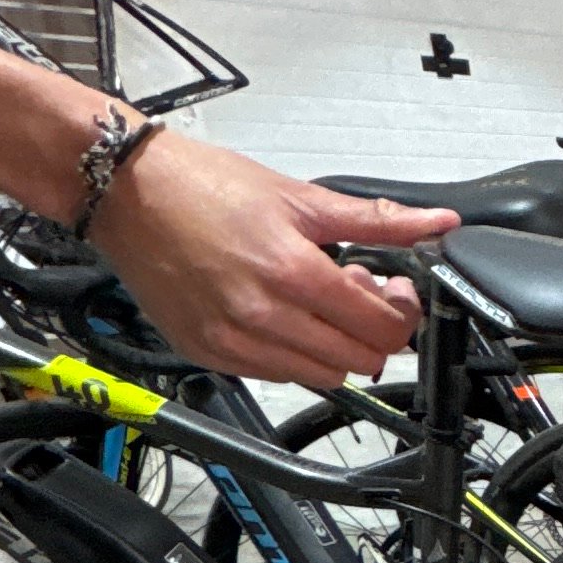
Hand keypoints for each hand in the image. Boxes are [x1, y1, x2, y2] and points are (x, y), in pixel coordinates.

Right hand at [0, 40, 454, 382]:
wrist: (126, 192)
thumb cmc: (201, 187)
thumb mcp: (301, 197)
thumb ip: (377, 221)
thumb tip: (436, 224)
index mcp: (292, 274)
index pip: (382, 327)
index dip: (400, 311)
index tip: (393, 289)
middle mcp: (262, 317)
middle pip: (359, 360)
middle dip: (372, 330)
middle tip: (357, 291)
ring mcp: (232, 342)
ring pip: (321, 376)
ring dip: (335, 346)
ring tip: (317, 300)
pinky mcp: (208, 353)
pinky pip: (275, 374)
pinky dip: (293, 353)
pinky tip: (282, 312)